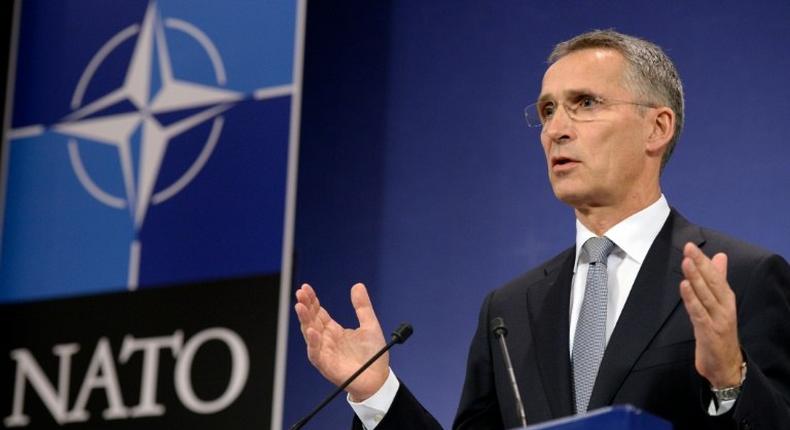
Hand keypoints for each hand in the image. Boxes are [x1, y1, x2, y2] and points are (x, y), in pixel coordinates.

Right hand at [294, 283, 388, 400]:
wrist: (379, 378)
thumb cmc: (373, 355)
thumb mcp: (370, 325)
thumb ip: (362, 306)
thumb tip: (357, 285)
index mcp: (334, 330)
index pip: (318, 312)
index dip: (312, 300)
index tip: (306, 287)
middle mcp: (326, 340)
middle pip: (311, 320)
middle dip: (305, 306)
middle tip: (300, 292)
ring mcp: (325, 352)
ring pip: (309, 334)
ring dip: (304, 320)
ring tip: (300, 306)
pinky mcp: (327, 365)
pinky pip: (316, 354)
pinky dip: (313, 343)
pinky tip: (312, 331)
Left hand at [679, 242, 743, 387]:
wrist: (726, 365)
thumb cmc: (720, 332)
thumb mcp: (719, 304)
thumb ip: (718, 280)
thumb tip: (720, 256)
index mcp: (726, 299)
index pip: (715, 276)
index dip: (704, 261)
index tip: (691, 246)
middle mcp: (724, 307)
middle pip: (712, 282)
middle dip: (700, 264)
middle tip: (689, 248)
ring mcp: (717, 319)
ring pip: (705, 295)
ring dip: (695, 278)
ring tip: (686, 262)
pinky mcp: (708, 331)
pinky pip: (698, 312)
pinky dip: (691, 299)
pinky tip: (684, 286)